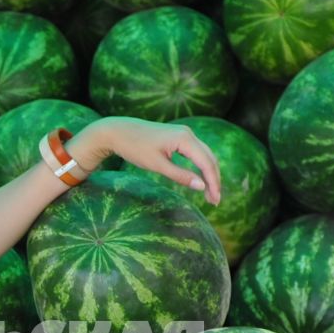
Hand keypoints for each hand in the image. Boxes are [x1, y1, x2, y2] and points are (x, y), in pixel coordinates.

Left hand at [74, 118, 222, 206]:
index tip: (215, 200)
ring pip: (205, 155)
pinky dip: (201, 167)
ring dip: (209, 174)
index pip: (206, 163)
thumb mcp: (157, 165)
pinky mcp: (179, 137)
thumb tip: (201, 186)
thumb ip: (180, 175)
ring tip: (209, 194)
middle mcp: (188, 133)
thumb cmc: (135, 148)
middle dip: (214, 180)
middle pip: (209, 158)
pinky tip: (200, 179)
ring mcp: (184, 134)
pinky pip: (196, 153)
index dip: (213, 183)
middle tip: (215, 201)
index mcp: (185, 139)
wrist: (118, 131)